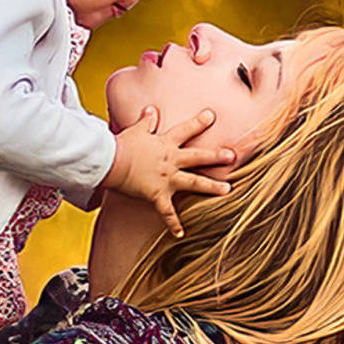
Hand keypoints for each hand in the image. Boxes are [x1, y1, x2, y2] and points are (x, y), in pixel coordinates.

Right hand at [105, 108, 234, 238]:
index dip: (199, 122)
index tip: (212, 115)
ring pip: (194, 182)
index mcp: (165, 144)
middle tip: (233, 156)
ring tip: (227, 190)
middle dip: (217, 156)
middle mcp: (171, 160)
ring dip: (211, 187)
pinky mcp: (157, 195)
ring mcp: (167, 178)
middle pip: (198, 157)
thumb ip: (146, 122)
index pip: (186, 130)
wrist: (110, 161)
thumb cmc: (121, 146)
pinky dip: (173, 224)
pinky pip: (167, 212)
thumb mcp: (136, 131)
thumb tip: (151, 110)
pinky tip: (181, 233)